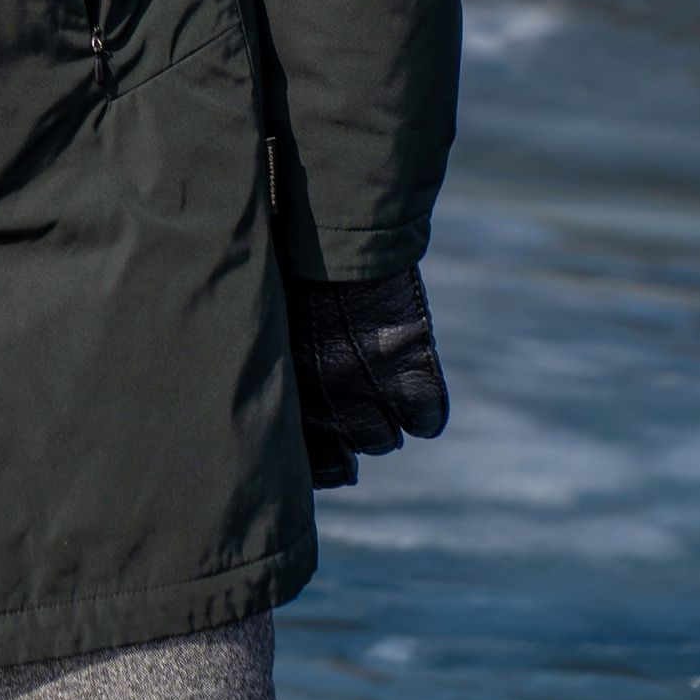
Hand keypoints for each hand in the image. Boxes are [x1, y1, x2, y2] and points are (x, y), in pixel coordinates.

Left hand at [285, 268, 449, 490]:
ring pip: (384, 442)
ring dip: (383, 421)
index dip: (316, 462)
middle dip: (347, 439)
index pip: (304, 464)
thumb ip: (280, 372)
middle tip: (352, 412)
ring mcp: (372, 393)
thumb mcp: (271, 326)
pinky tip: (411, 383)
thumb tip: (282, 404)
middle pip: (345, 463)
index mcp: (285, 396)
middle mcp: (327, 405)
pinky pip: (427, 421)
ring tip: (375, 383)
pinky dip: (424, 409)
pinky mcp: (414, 374)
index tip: (324, 452)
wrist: (334, 234)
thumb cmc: (288, 270)